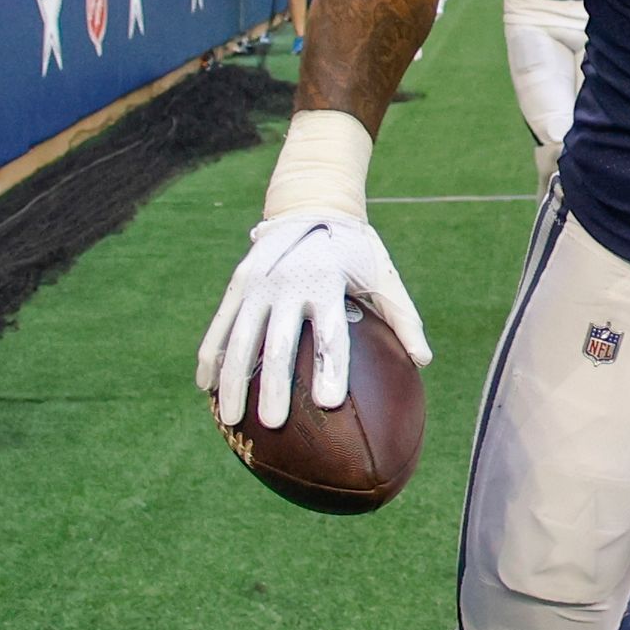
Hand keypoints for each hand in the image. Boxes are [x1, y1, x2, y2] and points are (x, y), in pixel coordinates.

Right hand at [197, 213, 430, 428]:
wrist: (312, 206)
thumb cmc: (356, 251)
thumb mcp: (385, 276)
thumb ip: (403, 318)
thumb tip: (424, 361)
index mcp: (327, 282)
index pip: (330, 334)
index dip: (330, 369)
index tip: (328, 404)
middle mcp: (287, 282)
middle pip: (279, 344)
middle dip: (274, 386)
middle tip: (274, 424)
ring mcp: (257, 283)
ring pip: (240, 338)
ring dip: (233, 379)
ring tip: (229, 418)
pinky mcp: (238, 283)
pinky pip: (220, 325)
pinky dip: (212, 354)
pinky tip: (205, 387)